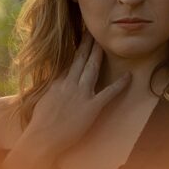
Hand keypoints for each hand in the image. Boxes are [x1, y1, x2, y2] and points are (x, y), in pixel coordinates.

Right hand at [21, 31, 130, 156]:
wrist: (43, 137)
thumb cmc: (40, 122)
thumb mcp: (42, 98)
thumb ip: (50, 87)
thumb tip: (54, 80)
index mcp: (58, 82)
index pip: (69, 61)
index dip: (76, 48)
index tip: (81, 37)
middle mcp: (70, 84)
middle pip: (81, 59)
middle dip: (88, 44)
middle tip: (94, 31)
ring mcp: (81, 95)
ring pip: (92, 69)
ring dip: (99, 55)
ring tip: (105, 44)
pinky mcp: (91, 107)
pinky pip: (108, 93)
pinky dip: (119, 85)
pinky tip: (128, 77)